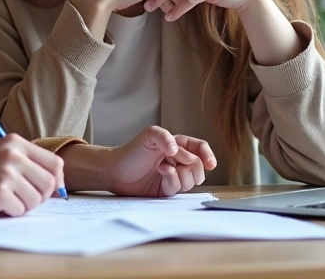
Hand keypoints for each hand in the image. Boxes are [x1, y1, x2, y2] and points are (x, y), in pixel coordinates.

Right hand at [0, 134, 63, 216]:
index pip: (55, 163)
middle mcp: (12, 153)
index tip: (46, 191)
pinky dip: (10, 213)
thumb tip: (58, 184)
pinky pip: (20, 211)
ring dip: (23, 206)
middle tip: (21, 198)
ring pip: (37, 200)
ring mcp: (5, 172)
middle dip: (40, 197)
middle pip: (50, 183)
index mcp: (15, 141)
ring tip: (4, 199)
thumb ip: (26, 162)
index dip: (56, 181)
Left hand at [62, 126, 215, 196]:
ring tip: (164, 168)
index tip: (210, 163)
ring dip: (181, 175)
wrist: (114, 171)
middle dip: (192, 166)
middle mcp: (177, 160)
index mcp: (176, 145)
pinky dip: (172, 182)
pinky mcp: (166, 189)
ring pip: (192, 180)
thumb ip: (165, 137)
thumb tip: (178, 150)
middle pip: (199, 166)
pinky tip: (162, 175)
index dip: (207, 155)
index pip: (199, 148)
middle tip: (178, 162)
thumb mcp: (148, 135)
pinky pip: (179, 189)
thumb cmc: (130, 151)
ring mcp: (173, 175)